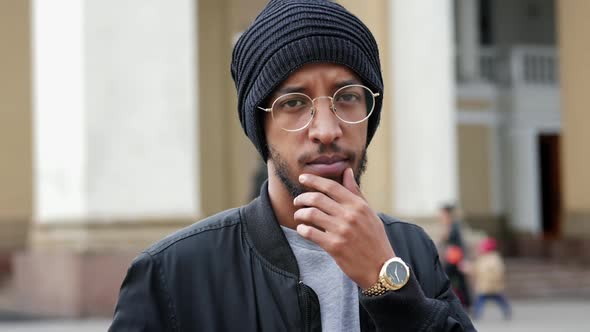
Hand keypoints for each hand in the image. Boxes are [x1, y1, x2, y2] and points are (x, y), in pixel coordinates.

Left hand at [293, 168, 395, 288]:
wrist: (381, 268)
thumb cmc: (375, 239)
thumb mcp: (369, 213)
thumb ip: (355, 192)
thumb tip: (347, 171)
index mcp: (358, 205)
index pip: (331, 186)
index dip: (313, 180)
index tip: (302, 178)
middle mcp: (349, 215)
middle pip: (317, 198)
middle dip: (302, 197)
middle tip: (297, 201)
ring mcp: (341, 231)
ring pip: (311, 214)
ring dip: (300, 213)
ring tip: (298, 215)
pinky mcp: (334, 246)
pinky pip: (310, 233)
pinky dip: (302, 229)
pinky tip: (302, 229)